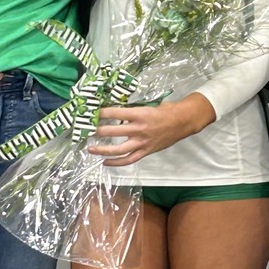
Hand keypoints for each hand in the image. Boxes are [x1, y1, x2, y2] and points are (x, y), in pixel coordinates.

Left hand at [88, 95, 215, 166]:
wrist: (182, 122)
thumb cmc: (165, 110)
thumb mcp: (148, 105)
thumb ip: (133, 110)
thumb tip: (116, 111)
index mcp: (139, 114)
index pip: (115, 112)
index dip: (101, 113)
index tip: (91, 112)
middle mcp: (139, 128)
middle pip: (113, 131)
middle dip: (97, 130)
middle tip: (85, 129)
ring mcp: (142, 142)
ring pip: (118, 149)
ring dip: (102, 149)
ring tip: (90, 148)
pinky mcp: (146, 151)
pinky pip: (129, 160)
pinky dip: (116, 163)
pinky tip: (105, 162)